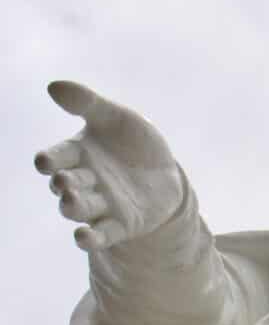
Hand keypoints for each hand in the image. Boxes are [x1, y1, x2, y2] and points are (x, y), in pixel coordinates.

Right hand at [35, 81, 183, 251]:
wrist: (167, 172)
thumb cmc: (135, 142)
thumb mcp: (117, 118)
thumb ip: (89, 103)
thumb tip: (53, 86)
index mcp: (78, 153)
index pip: (57, 156)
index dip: (49, 160)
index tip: (45, 162)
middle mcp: (85, 181)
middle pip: (65, 185)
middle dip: (63, 184)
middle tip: (66, 181)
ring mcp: (102, 204)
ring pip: (79, 210)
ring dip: (72, 207)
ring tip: (71, 202)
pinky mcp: (121, 225)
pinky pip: (101, 234)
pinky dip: (90, 238)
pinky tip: (83, 238)